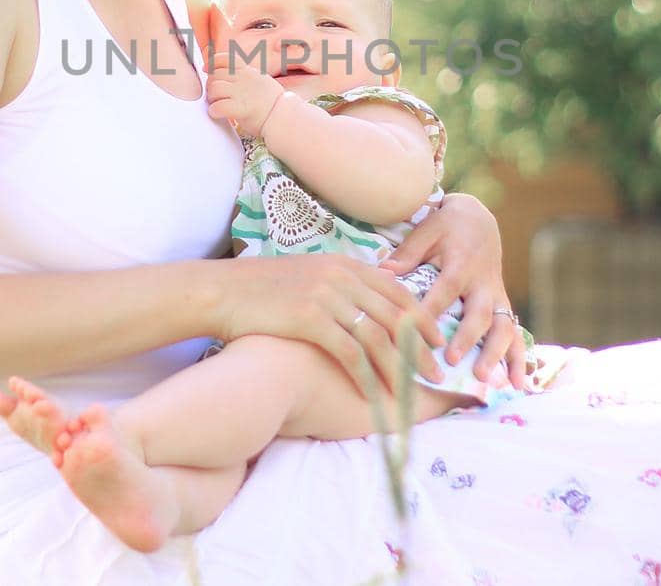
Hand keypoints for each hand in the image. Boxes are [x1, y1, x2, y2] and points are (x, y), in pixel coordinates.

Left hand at [205, 51, 285, 137]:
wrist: (283, 116)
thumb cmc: (271, 102)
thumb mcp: (260, 80)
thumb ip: (245, 76)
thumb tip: (227, 76)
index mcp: (248, 71)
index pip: (225, 58)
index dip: (212, 62)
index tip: (206, 68)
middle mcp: (244, 78)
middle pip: (215, 75)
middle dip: (210, 85)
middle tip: (214, 96)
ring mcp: (242, 92)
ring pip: (214, 89)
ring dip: (211, 98)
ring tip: (216, 105)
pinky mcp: (240, 108)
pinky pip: (218, 107)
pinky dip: (214, 111)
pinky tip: (217, 114)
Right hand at [209, 254, 448, 398]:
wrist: (222, 292)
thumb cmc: (261, 290)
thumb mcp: (308, 275)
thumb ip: (340, 284)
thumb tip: (366, 302)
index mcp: (345, 264)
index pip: (398, 292)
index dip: (422, 318)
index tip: (438, 341)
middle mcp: (341, 276)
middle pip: (396, 316)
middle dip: (420, 348)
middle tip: (438, 373)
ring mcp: (326, 296)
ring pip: (378, 337)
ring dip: (400, 368)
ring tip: (414, 391)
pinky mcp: (310, 318)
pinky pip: (350, 353)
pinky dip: (367, 377)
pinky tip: (376, 396)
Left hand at [377, 192, 529, 390]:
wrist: (479, 219)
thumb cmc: (447, 226)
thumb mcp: (427, 230)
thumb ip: (408, 252)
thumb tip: (383, 273)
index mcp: (462, 263)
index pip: (446, 290)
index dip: (432, 311)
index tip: (416, 333)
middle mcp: (483, 283)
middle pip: (479, 313)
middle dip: (468, 338)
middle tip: (453, 360)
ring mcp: (496, 296)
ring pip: (503, 326)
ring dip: (497, 354)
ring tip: (486, 379)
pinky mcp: (502, 306)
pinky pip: (514, 333)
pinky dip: (519, 358)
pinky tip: (519, 384)